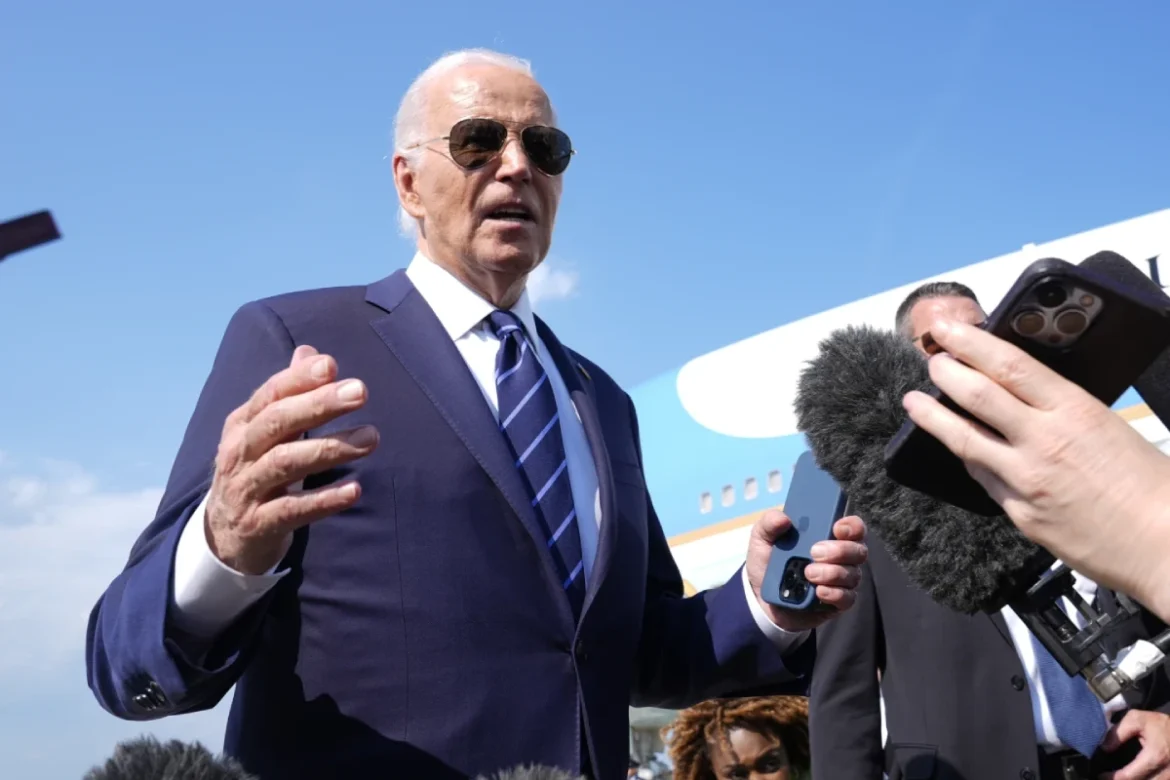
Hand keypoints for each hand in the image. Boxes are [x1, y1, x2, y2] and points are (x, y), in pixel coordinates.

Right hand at [205, 345, 378, 573]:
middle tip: (361, 391)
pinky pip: (292, 510)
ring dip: (330, 448)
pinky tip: (355, 490)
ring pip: (285, 463)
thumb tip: (312, 353)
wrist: (222, 537)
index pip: (269, 395)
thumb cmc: (255, 472)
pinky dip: (323, 500)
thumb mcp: (264, 433)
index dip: (298, 379)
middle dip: (319, 404)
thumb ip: (289, 394)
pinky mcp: (258, 525)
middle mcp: (239, 454)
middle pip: (277, 422)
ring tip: (371, 438)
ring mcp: (246, 490)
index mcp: (242, 426)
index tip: (332, 366)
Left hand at [746, 509, 866, 630]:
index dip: (852, 526)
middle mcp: (842, 557)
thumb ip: (769, 523)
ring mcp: (842, 580)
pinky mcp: (838, 602)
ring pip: (852, 574)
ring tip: (808, 573)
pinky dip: (834, 594)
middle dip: (840, 550)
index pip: (854, 527)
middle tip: (814, 552)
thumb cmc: (769, 561)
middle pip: (858, 551)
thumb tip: (783, 518)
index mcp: (828, 536)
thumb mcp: (762, 539)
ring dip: (832, 573)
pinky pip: (847, 598)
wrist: (762, 597)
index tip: (836, 528)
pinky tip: (819, 591)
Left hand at [900, 317, 1169, 615]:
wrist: (1164, 546)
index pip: (1010, 365)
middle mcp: (1043, 442)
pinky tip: (956, 447)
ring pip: (964, 439)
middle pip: (977, 396)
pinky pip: (982, 478)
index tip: (948, 332)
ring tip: (913, 402)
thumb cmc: (1151, 486)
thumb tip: (1025, 395)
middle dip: (945, 372)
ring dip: (932, 416)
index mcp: (1074, 411)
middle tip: (930, 360)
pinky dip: (967, 457)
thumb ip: (1063, 411)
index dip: (971, 344)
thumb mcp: (1110, 427)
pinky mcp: (1019, 513)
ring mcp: (1026, 480)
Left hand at [1100, 709, 1169, 779]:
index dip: (1112, 778)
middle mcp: (1167, 773)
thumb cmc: (1162, 724)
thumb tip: (1105, 748)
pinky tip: (1136, 777)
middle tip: (1109, 778)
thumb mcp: (1138, 719)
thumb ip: (1119, 732)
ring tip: (1120, 777)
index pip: (1129, 776)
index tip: (1101, 775)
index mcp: (1155, 757)